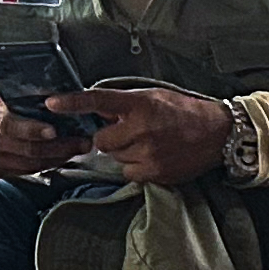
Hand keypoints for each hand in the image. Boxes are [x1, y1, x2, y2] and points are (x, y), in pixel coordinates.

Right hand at [0, 88, 81, 179]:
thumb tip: (51, 96)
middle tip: (84, 141)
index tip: (53, 130)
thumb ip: (12, 100)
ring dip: (58, 157)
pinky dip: (45, 164)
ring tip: (79, 148)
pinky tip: (60, 156)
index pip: (7, 124)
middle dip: (60, 147)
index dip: (31, 129)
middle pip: (27, 150)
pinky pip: (25, 171)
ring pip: (30, 164)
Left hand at [47, 84, 233, 186]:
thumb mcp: (154, 97)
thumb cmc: (185, 112)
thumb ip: (126, 104)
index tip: (51, 103)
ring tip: (148, 144)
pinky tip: (152, 156)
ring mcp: (148, 153)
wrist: (217, 134)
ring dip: (124, 152)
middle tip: (129, 132)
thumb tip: (98, 111)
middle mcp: (142, 128)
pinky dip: (135, 166)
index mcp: (141, 104)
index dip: (73, 102)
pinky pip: (128, 172)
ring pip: (114, 157)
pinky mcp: (154, 172)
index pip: (99, 101)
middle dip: (109, 137)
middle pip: (101, 140)